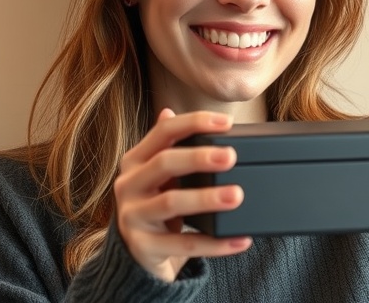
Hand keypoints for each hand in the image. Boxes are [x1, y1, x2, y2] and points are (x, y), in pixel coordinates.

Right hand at [114, 108, 252, 281]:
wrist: (135, 257)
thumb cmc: (154, 208)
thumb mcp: (156, 176)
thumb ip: (164, 147)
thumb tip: (168, 110)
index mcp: (135, 161)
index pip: (163, 132)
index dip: (194, 123)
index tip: (226, 122)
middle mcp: (128, 185)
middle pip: (164, 163)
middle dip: (199, 158)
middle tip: (231, 157)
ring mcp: (132, 217)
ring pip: (171, 203)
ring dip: (206, 198)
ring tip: (237, 195)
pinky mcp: (143, 248)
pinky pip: (183, 245)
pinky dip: (215, 243)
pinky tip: (240, 240)